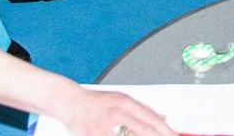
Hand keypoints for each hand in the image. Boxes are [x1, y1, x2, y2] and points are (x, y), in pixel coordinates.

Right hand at [55, 89, 176, 135]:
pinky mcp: (93, 135)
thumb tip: (163, 117)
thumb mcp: (120, 100)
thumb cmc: (94, 102)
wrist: (68, 100)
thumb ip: (141, 109)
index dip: (165, 130)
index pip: (151, 118)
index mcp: (126, 103)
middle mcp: (117, 112)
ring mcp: (104, 125)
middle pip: (144, 129)